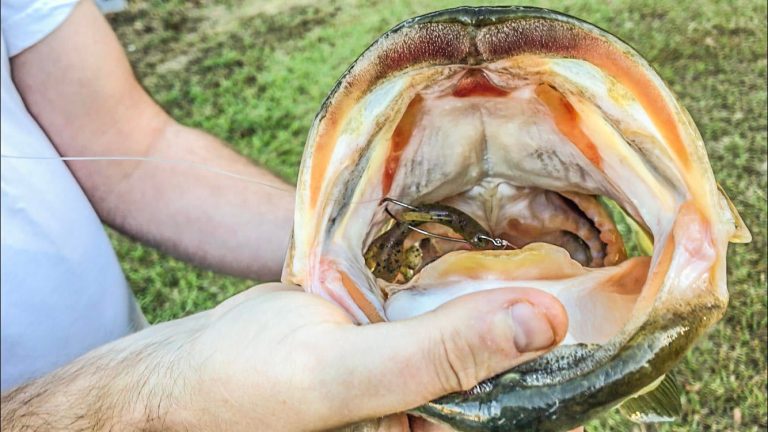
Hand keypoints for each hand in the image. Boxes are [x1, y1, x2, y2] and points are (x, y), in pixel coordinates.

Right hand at [177, 283, 566, 430]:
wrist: (187, 369)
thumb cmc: (251, 386)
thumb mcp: (348, 377)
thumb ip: (442, 355)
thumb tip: (547, 321)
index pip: (534, 411)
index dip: (582, 367)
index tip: (624, 306)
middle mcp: (439, 412)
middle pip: (514, 370)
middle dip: (551, 325)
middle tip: (599, 266)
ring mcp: (417, 373)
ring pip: (480, 333)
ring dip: (508, 297)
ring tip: (559, 247)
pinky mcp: (396, 338)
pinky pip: (444, 310)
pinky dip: (462, 282)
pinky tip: (488, 245)